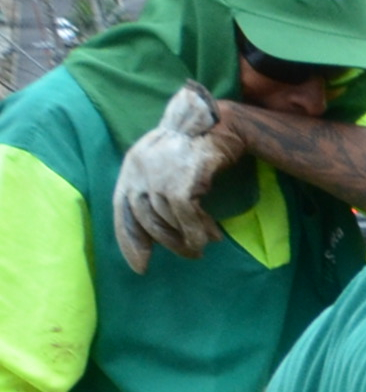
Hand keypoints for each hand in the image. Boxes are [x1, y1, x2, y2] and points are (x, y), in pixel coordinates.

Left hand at [113, 86, 236, 272]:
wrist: (216, 125)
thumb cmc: (194, 148)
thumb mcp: (167, 167)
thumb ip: (156, 189)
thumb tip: (156, 230)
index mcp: (131, 166)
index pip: (122, 210)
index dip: (129, 240)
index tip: (140, 266)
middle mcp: (138, 170)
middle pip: (145, 220)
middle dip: (165, 243)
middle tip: (188, 255)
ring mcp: (157, 177)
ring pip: (167, 222)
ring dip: (187, 239)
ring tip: (204, 245)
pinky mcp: (179, 184)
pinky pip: (187, 219)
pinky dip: (199, 232)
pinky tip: (212, 237)